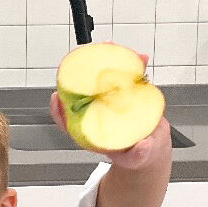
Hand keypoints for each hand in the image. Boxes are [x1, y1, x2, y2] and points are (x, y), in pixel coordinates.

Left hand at [50, 47, 170, 170]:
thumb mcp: (138, 158)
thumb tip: (142, 146)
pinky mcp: (124, 94)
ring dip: (106, 62)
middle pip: (82, 93)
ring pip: (102, 80)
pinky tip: (139, 59)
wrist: (151, 147)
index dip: (60, 110)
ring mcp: (109, 101)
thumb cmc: (138, 154)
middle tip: (88, 57)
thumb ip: (138, 154)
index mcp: (91, 131)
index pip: (69, 120)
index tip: (56, 97)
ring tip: (113, 48)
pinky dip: (131, 66)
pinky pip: (124, 77)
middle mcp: (97, 113)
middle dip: (83, 74)